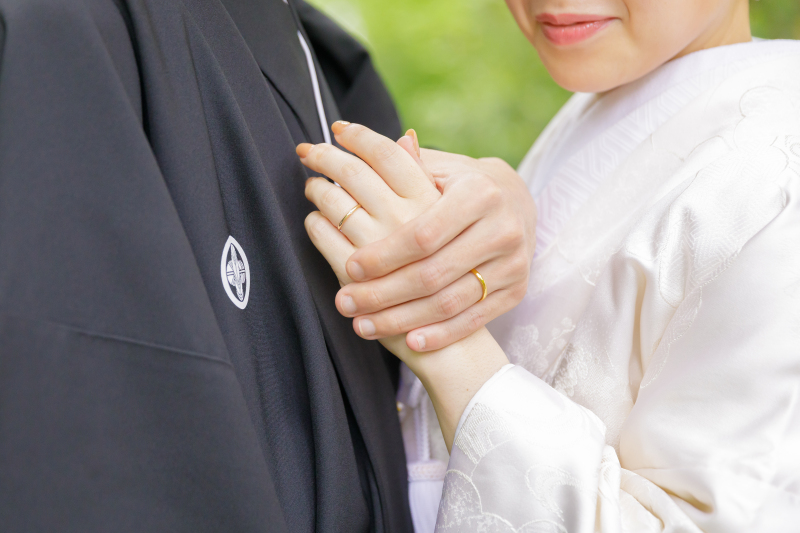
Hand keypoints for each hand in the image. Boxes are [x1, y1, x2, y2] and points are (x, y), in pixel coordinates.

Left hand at [337, 147, 536, 351]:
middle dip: (383, 293)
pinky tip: (408, 343)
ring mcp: (513, 264)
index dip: (385, 254)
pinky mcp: (517, 290)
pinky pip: (474, 320)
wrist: (520, 205)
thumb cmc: (462, 186)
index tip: (350, 268)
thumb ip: (396, 163)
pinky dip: (440, 334)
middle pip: (432, 274)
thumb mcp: (440, 169)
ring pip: (448, 303)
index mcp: (478, 194)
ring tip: (363, 326)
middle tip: (345, 303)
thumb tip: (344, 134)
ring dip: (402, 319)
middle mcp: (501, 229)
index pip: (423, 233)